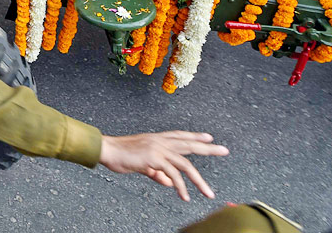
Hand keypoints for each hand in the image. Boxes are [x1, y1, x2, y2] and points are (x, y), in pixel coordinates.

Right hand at [98, 131, 227, 200]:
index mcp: (157, 139)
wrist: (107, 150)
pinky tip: (184, 196)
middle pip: (189, 144)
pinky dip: (181, 186)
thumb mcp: (142, 165)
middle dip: (208, 148)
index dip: (195, 137)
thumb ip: (157, 173)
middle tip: (224, 150)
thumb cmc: (121, 155)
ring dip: (199, 180)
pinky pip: (173, 174)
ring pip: (186, 163)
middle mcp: (160, 141)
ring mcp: (159, 148)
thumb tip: (169, 182)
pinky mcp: (155, 158)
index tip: (209, 138)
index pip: (180, 136)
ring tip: (208, 192)